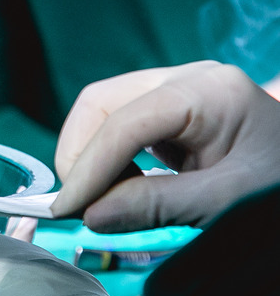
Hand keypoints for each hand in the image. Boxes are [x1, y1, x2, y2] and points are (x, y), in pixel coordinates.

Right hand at [51, 61, 279, 231]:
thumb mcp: (229, 202)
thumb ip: (158, 206)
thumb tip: (92, 216)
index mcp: (207, 92)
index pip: (123, 123)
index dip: (88, 169)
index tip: (67, 212)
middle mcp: (185, 79)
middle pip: (101, 103)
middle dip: (81, 155)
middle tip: (79, 205)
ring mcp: (176, 91)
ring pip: (103, 112)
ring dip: (90, 158)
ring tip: (102, 201)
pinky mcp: (171, 111)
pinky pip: (119, 126)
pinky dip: (107, 159)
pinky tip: (121, 188)